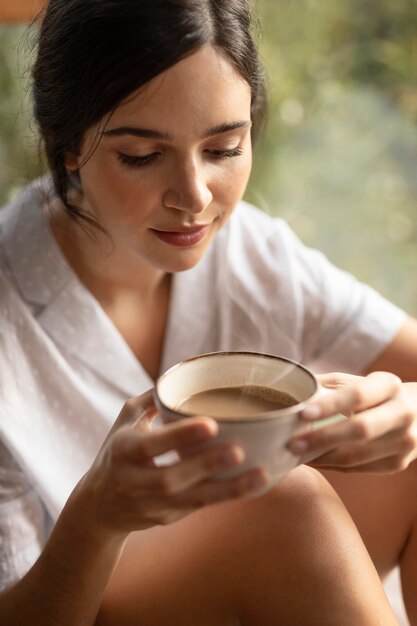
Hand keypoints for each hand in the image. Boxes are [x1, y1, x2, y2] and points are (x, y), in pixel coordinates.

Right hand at [81, 390, 266, 535]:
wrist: (98, 507)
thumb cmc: (118, 451)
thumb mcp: (125, 420)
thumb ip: (153, 398)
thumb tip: (186, 372)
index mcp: (124, 451)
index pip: (152, 445)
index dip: (180, 436)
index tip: (211, 424)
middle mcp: (135, 482)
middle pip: (172, 478)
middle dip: (206, 466)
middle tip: (239, 451)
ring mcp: (152, 505)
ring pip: (192, 501)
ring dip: (228, 490)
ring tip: (260, 476)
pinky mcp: (167, 519)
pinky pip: (200, 507)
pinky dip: (226, 497)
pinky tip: (253, 486)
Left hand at [287, 371, 416, 472]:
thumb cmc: (377, 394)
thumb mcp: (361, 381)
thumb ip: (330, 384)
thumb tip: (292, 387)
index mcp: (389, 385)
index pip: (358, 395)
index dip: (330, 405)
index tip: (303, 413)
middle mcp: (402, 413)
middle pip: (360, 429)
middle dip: (323, 438)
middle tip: (292, 443)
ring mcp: (403, 442)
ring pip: (357, 455)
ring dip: (322, 457)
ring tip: (295, 454)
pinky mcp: (397, 464)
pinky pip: (358, 468)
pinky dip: (332, 465)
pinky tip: (313, 460)